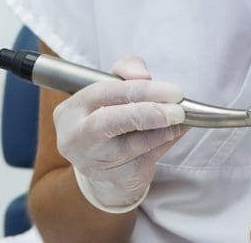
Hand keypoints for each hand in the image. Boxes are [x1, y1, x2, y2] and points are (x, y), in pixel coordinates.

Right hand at [53, 55, 187, 212]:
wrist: (103, 170)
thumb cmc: (109, 119)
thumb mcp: (112, 90)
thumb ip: (125, 72)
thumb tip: (144, 76)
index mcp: (70, 111)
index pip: (103, 92)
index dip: (139, 89)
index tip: (172, 91)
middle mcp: (75, 138)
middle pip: (110, 122)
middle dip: (148, 112)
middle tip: (178, 110)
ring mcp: (93, 162)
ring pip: (134, 144)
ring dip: (164, 130)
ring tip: (181, 120)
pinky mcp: (116, 179)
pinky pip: (147, 159)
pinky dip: (166, 143)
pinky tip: (174, 133)